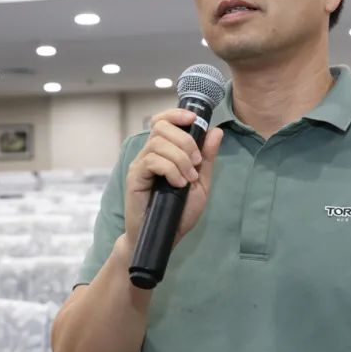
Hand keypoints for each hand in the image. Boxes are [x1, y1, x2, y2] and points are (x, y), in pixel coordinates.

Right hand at [123, 108, 223, 251]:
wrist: (164, 237)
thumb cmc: (179, 212)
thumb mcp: (200, 183)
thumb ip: (206, 158)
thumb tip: (215, 131)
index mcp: (164, 151)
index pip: (163, 120)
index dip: (176, 114)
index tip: (194, 119)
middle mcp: (149, 154)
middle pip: (162, 127)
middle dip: (185, 140)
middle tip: (196, 162)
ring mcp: (140, 165)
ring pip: (158, 143)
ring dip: (180, 158)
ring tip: (188, 178)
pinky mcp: (135, 178)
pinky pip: (152, 161)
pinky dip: (171, 170)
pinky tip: (178, 184)